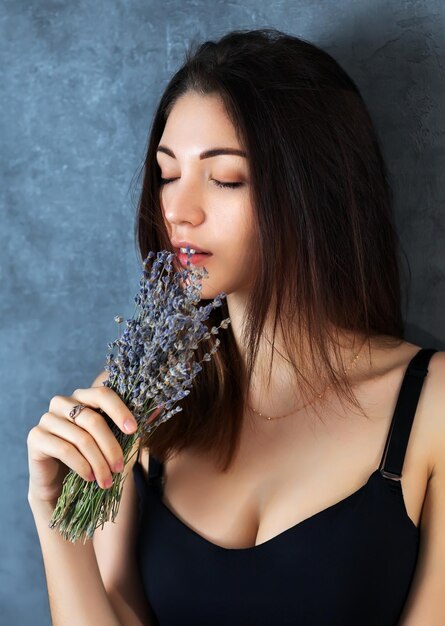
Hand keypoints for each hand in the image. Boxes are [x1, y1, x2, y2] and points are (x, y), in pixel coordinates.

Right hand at [27, 386, 161, 504]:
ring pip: (80, 437)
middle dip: (111, 447)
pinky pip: (63, 449)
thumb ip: (134, 424)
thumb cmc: (93, 457)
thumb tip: (160, 406)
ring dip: (98, 462)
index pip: (103, 393)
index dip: (120, 410)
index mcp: (83, 396)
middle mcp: (63, 403)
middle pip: (93, 419)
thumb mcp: (117, 441)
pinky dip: (81, 465)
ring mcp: (47, 418)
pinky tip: (90, 478)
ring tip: (108, 480)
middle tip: (121, 468)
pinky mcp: (36, 437)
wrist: (62, 484)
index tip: (134, 430)